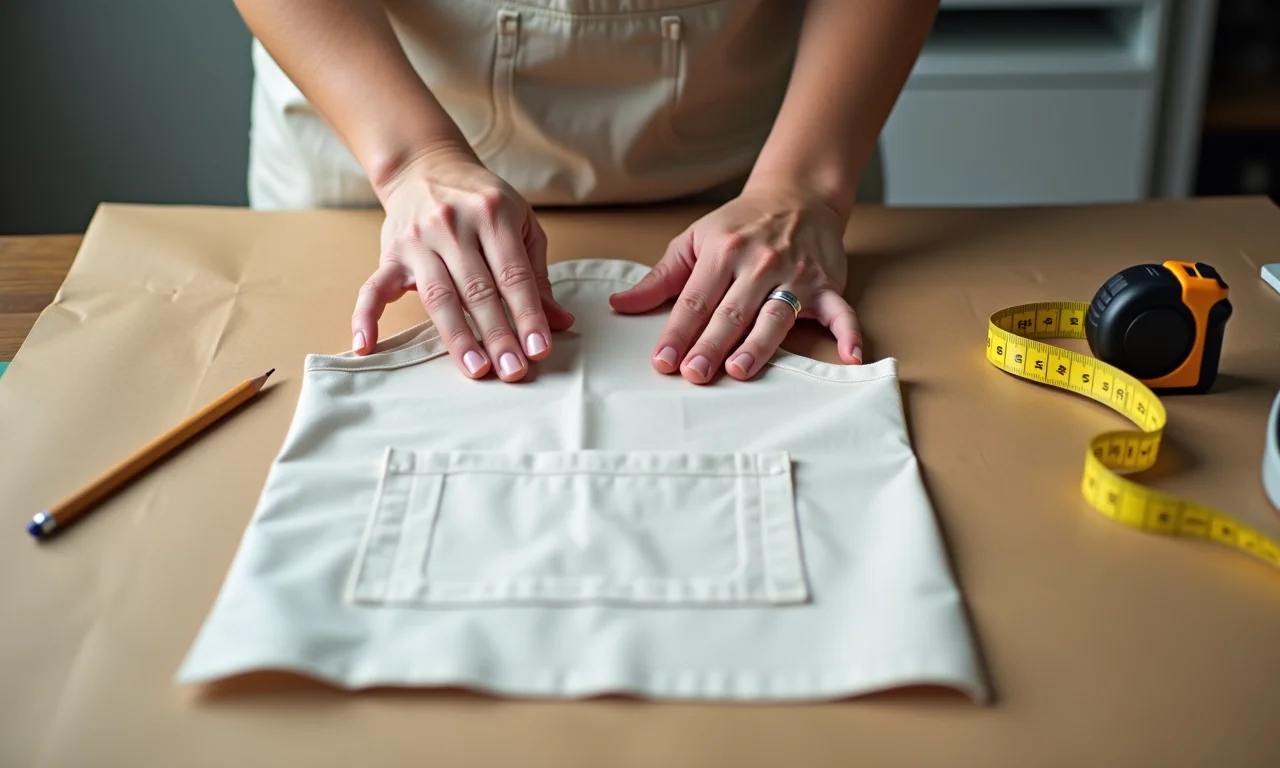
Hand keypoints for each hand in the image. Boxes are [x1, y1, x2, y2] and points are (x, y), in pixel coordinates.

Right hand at [352, 148, 574, 380]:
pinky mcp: (391, 254)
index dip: (528, 314)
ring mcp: (419, 240)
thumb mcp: (520, 225)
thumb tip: (561, 323)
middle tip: (513, 371)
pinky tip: (367, 347)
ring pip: (439, 296)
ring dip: (458, 337)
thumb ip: (538, 276)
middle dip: (498, 335)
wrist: (426, 166)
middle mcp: (454, 225)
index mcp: (493, 215)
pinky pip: (373, 288)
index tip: (539, 350)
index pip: (514, 275)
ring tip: (476, 370)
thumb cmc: (482, 202)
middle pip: (478, 290)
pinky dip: (365, 317)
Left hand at [608, 185, 861, 382]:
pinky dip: (849, 334)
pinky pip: (841, 313)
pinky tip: (850, 357)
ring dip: (757, 345)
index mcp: (722, 251)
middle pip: (731, 312)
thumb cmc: (739, 225)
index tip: (663, 361)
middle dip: (710, 344)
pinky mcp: (827, 285)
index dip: (677, 331)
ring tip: (738, 370)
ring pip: (774, 316)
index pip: (695, 300)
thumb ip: (660, 277)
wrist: (797, 195)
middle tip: (693, 374)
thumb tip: (620, 305)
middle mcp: (760, 263)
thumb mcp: (695, 241)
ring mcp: (796, 275)